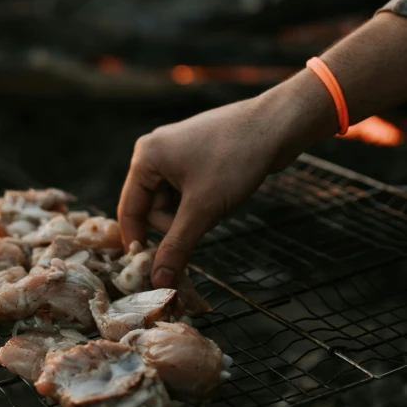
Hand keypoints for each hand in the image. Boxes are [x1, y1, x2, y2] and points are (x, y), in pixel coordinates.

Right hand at [118, 75, 335, 288]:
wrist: (277, 126)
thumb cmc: (236, 159)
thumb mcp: (203, 208)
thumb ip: (177, 246)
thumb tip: (158, 280)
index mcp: (145, 158)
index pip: (129, 210)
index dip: (139, 242)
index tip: (152, 270)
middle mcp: (154, 152)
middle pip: (151, 208)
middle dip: (175, 223)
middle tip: (202, 220)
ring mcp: (176, 152)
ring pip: (171, 202)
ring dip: (190, 214)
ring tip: (215, 203)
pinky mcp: (195, 156)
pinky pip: (187, 191)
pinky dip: (200, 202)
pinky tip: (220, 195)